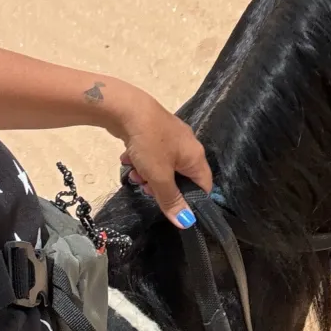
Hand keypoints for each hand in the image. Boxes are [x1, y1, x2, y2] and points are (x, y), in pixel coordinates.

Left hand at [111, 91, 212, 229]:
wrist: (126, 108)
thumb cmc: (148, 143)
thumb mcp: (159, 176)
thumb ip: (171, 200)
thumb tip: (187, 223)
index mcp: (196, 155)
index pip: (204, 185)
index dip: (191, 200)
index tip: (173, 207)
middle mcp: (187, 144)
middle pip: (181, 176)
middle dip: (162, 186)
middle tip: (146, 188)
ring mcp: (170, 135)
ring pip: (163, 165)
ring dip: (148, 173)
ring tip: (133, 173)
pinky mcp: (154, 130)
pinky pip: (152, 152)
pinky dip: (141, 159)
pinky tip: (127, 158)